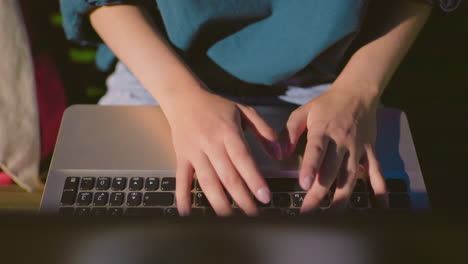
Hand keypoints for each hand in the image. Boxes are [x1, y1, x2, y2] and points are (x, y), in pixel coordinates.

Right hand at [164, 90, 280, 215]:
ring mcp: (194, 152)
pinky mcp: (181, 158)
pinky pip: (181, 180)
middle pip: (227, 176)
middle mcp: (210, 144)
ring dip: (218, 202)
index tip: (265, 197)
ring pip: (207, 182)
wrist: (183, 98)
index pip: (243, 159)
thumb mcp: (244, 111)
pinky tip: (187, 214)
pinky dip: (182, 197)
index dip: (254, 179)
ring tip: (230, 219)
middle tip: (254, 215)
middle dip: (241, 198)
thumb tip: (279, 153)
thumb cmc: (217, 107)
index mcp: (228, 132)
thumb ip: (264, 131)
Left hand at [279, 86, 387, 212]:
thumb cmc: (327, 104)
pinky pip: (377, 173)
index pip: (317, 151)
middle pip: (332, 171)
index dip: (311, 168)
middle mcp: (342, 142)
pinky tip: (380, 208)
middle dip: (320, 194)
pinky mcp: (370, 152)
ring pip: (351, 178)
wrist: (358, 93)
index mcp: (323, 130)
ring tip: (333, 218)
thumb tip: (279, 153)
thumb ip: (289, 132)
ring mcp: (358, 149)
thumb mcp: (303, 112)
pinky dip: (380, 191)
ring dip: (342, 199)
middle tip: (308, 213)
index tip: (303, 184)